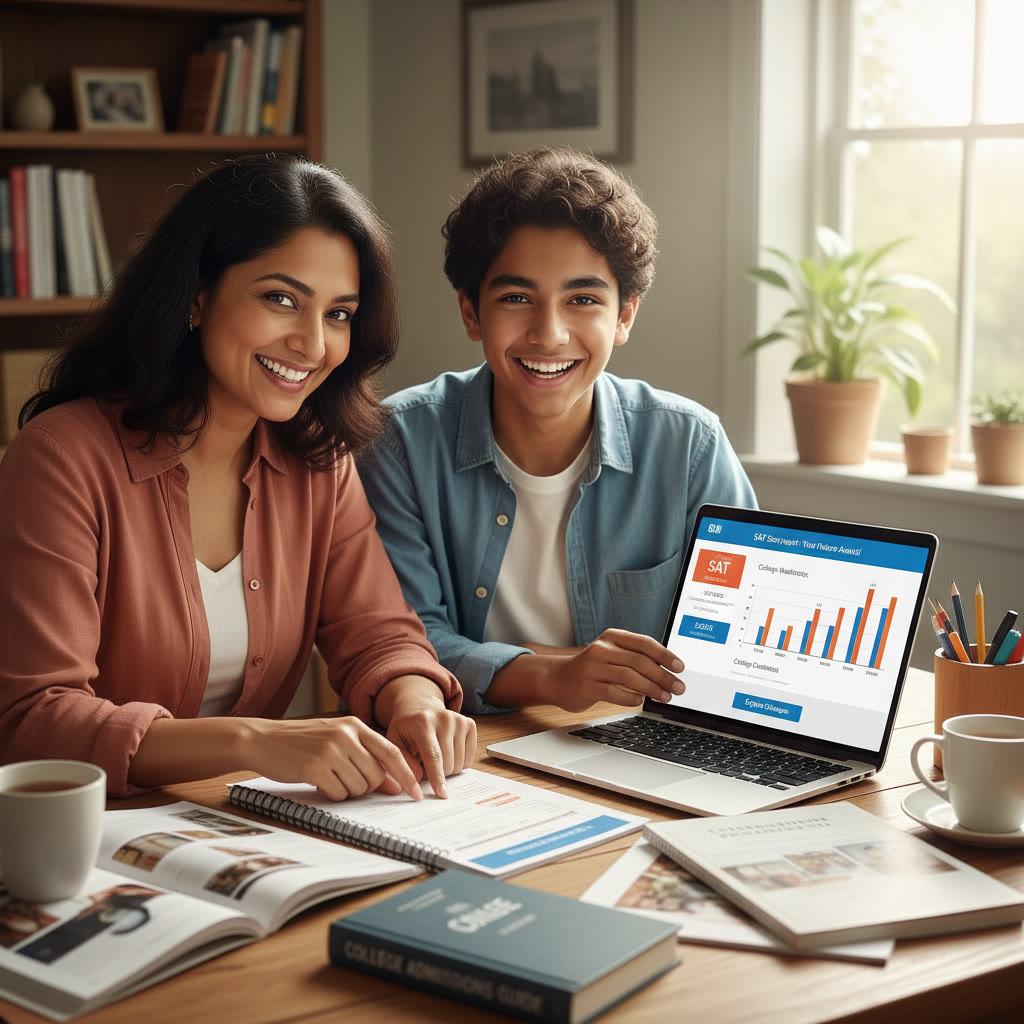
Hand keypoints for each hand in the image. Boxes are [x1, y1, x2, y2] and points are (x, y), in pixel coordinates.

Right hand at [243, 716, 423, 802]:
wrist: (262, 739)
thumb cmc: (302, 742)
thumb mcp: (337, 740)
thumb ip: (367, 758)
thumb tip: (395, 785)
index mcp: (355, 725)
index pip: (392, 753)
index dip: (408, 775)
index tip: (418, 794)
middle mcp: (346, 735)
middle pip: (376, 775)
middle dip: (366, 786)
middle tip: (345, 779)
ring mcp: (331, 750)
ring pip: (359, 787)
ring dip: (346, 790)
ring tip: (329, 777)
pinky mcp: (315, 767)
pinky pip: (338, 794)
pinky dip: (331, 794)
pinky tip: (318, 781)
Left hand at [376, 675, 476, 797]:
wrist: (419, 705)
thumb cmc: (406, 727)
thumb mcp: (394, 741)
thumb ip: (401, 762)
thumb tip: (418, 779)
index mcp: (423, 723)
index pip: (433, 755)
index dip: (437, 777)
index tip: (442, 794)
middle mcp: (444, 719)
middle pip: (448, 763)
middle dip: (438, 774)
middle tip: (426, 765)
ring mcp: (458, 720)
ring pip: (460, 763)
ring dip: (448, 768)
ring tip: (436, 757)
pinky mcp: (469, 724)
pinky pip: (469, 757)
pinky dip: (459, 762)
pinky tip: (448, 751)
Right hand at [525, 629, 684, 713]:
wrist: (558, 679)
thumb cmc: (592, 668)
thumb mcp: (611, 654)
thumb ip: (635, 657)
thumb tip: (668, 669)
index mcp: (612, 636)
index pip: (643, 643)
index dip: (665, 655)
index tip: (680, 667)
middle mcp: (601, 648)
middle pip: (639, 661)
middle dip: (663, 676)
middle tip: (679, 687)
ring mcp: (592, 667)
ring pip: (629, 676)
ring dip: (651, 689)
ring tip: (665, 697)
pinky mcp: (586, 685)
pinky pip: (614, 692)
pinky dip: (630, 698)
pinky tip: (639, 701)